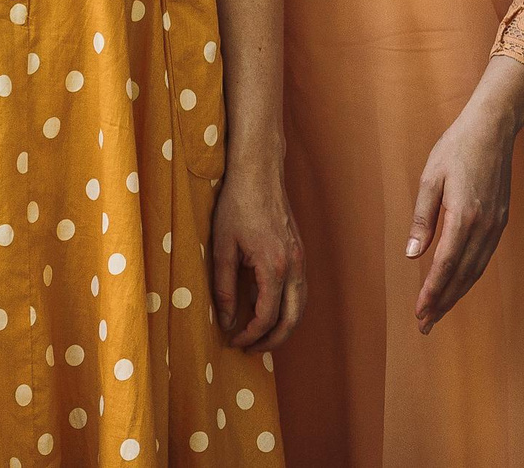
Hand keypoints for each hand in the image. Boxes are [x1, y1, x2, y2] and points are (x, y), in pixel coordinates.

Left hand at [209, 155, 305, 349]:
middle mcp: (294, 265)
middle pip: (293, 317)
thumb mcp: (222, 249)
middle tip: (251, 350)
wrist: (259, 172)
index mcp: (274, 266)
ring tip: (261, 337)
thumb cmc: (237, 205)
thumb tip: (226, 320)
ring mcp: (300, 257)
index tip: (232, 342)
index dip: (249, 335)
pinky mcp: (299, 250)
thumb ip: (223, 288)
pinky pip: (300, 289)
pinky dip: (289, 307)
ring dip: (284, 326)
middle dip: (273, 340)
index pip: (266, 316)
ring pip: (301, 305)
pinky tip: (270, 309)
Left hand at [405, 68, 523, 332]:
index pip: (445, 265)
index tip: (419, 313)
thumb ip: (422, 219)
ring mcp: (496, 223)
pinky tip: (459, 283)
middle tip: (425, 325)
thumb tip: (413, 254)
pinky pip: (485, 257)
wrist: (494, 128)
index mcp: (464, 215)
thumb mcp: (430, 178)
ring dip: (457, 293)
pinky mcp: (501, 219)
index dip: (432, 292)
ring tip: (439, 312)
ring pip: (476, 269)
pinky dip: (470, 276)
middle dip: (443, 302)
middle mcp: (484, 225)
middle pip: (462, 275)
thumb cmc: (456, 148)